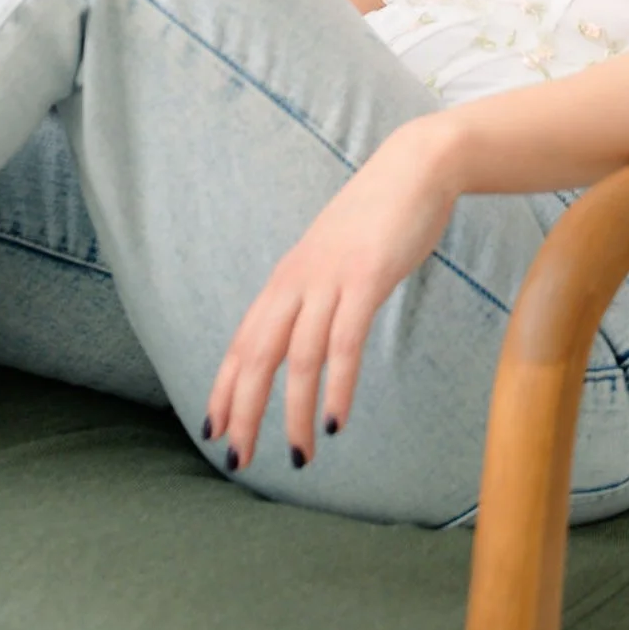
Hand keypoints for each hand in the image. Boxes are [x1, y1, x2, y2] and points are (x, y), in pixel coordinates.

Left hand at [203, 113, 460, 471]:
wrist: (415, 166)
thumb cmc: (378, 216)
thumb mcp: (332, 256)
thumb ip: (315, 291)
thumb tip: (304, 331)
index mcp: (287, 278)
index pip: (242, 342)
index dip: (224, 389)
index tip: (213, 431)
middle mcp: (297, 280)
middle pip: (257, 355)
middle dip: (244, 413)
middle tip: (238, 462)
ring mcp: (330, 279)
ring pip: (300, 358)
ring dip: (295, 413)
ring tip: (298, 457)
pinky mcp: (366, 278)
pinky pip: (345, 342)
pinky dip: (337, 386)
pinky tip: (335, 422)